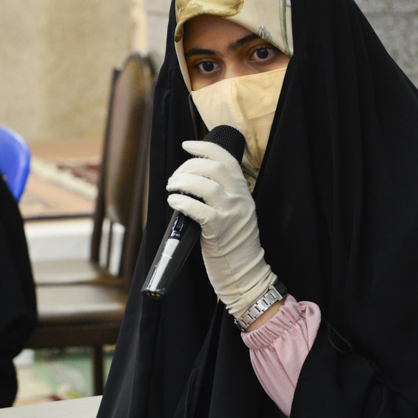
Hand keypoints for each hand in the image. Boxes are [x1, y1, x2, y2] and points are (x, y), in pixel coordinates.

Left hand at [166, 140, 277, 317]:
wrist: (246, 273)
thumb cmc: (234, 244)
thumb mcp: (235, 213)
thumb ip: (221, 195)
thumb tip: (190, 180)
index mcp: (243, 191)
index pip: (226, 159)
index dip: (204, 147)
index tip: (187, 144)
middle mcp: (240, 199)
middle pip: (214, 168)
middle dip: (188, 166)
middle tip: (174, 178)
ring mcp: (231, 214)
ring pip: (206, 184)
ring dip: (183, 181)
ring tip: (171, 187)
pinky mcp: (220, 230)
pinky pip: (199, 209)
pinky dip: (183, 202)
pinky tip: (174, 201)